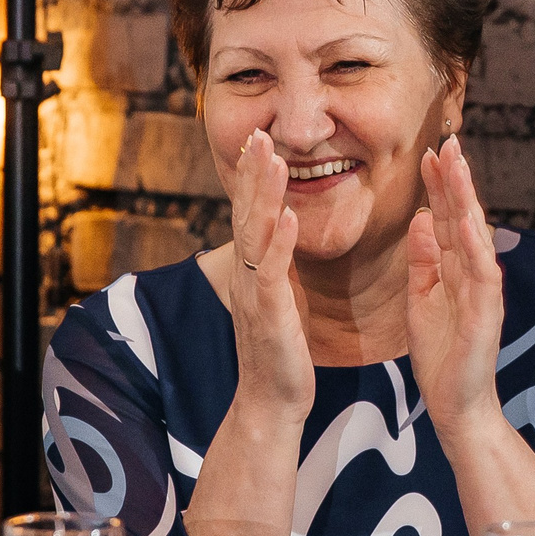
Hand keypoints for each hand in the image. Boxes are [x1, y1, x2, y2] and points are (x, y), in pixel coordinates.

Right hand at [219, 131, 313, 426]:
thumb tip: (283, 236)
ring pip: (255, 235)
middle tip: (258, 132)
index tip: (259, 139)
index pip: (251, 215)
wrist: (272, 403)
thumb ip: (278, 267)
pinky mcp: (269, 315)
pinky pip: (271, 272)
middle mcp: (248, 277)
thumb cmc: (281, 354)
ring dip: (263, 195)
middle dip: (253, 173)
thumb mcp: (280, 300)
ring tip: (272, 159)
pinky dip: (278, 242)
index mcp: (254, 271)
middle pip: (247, 214)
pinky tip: (287, 215)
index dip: (254, 177)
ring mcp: (255, 294)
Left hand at [405, 138, 506, 437]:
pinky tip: (466, 219)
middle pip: (463, 218)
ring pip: (475, 236)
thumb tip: (418, 220)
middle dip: (455, 180)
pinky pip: (482, 274)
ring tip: (457, 164)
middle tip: (447, 140)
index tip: (428, 151)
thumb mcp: (422, 300)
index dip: (438, 187)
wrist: (456, 406)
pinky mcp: (486, 315)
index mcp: (457, 271)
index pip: (447, 220)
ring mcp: (483, 293)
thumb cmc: (442, 357)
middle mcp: (475, 275)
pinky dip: (474, 245)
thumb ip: (423, 262)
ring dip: (466, 199)